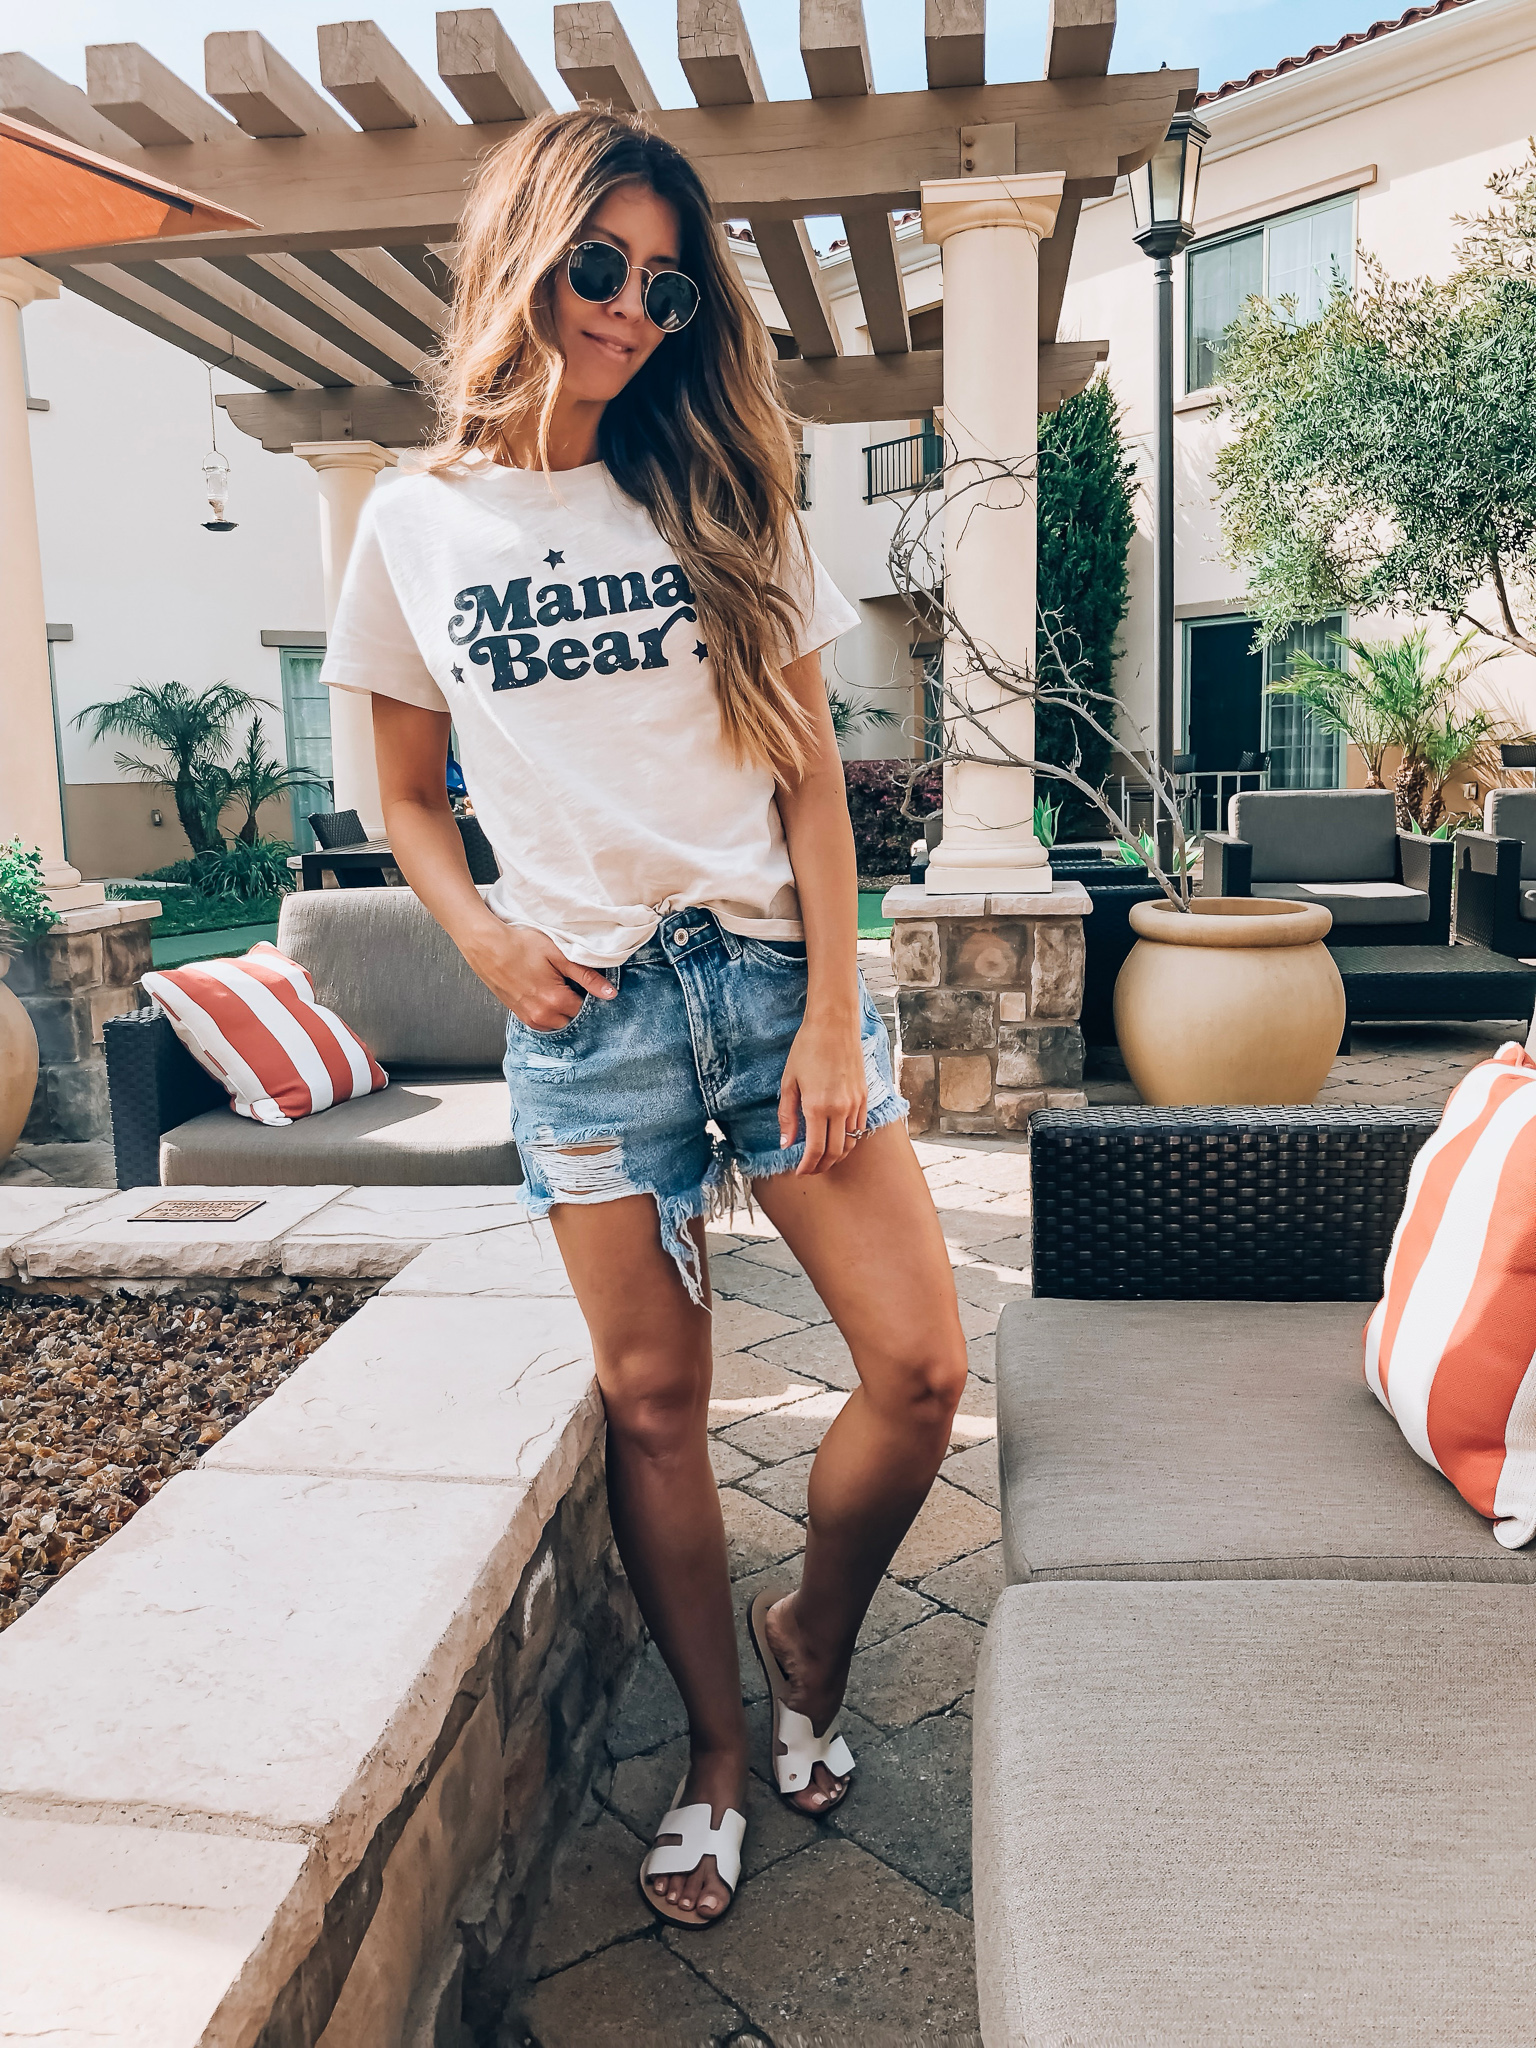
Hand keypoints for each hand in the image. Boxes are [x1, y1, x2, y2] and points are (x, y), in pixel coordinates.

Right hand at [464, 922, 615, 1031]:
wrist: (488, 946)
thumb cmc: (522, 946)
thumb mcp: (559, 955)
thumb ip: (586, 976)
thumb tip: (610, 993)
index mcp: (555, 1001)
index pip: (586, 1009)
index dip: (588, 994)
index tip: (582, 980)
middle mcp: (542, 1015)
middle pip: (573, 1018)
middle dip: (576, 1003)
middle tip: (568, 981)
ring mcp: (529, 1018)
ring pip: (558, 1022)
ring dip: (562, 1009)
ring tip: (555, 986)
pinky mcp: (519, 1015)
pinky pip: (543, 1022)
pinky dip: (549, 1012)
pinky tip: (544, 993)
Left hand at [778, 1011, 867, 1173]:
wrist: (834, 1024)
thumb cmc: (807, 1048)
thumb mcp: (789, 1082)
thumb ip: (787, 1116)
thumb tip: (786, 1143)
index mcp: (817, 1106)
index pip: (816, 1150)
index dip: (807, 1166)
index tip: (800, 1171)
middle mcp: (840, 1108)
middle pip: (835, 1152)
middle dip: (822, 1166)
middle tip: (811, 1170)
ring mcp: (856, 1103)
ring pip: (850, 1142)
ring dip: (837, 1155)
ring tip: (823, 1158)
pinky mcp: (864, 1096)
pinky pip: (859, 1127)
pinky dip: (849, 1139)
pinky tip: (837, 1138)